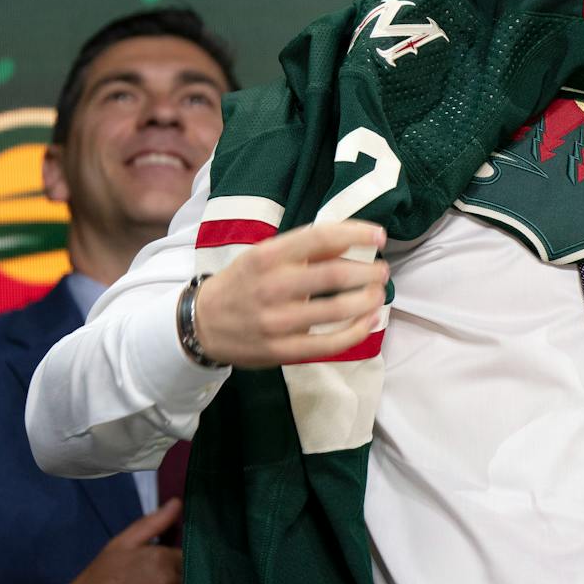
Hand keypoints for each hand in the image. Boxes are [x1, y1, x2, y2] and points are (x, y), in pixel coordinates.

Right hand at [194, 221, 387, 367]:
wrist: (202, 324)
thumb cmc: (243, 283)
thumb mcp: (265, 256)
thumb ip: (305, 249)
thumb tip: (351, 240)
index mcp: (268, 256)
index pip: (320, 237)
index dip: (356, 233)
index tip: (379, 234)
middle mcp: (272, 286)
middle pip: (334, 276)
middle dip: (368, 272)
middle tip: (382, 271)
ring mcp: (277, 321)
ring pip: (336, 311)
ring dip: (367, 300)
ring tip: (378, 294)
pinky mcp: (281, 350)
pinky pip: (328, 344)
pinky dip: (356, 332)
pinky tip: (369, 321)